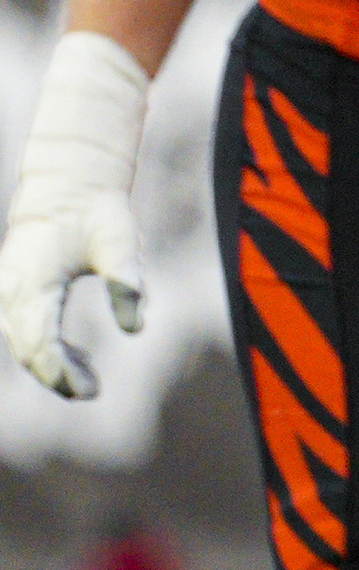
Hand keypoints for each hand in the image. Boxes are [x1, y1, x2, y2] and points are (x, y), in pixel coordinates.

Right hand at [0, 30, 152, 399]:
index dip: (60, 373)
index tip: (88, 391)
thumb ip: (127, 284)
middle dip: (54, 375)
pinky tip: (77, 358)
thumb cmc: (96, 210)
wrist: (69, 178)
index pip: (38, 343)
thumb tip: (136, 328)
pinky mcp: (15, 285)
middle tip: (91, 391)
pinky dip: (44, 345)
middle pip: (25, 348)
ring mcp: (8, 286)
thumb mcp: (119, 244)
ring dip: (49, 362)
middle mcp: (13, 287)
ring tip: (88, 376)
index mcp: (34, 281)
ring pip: (20, 340)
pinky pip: (23, 326)